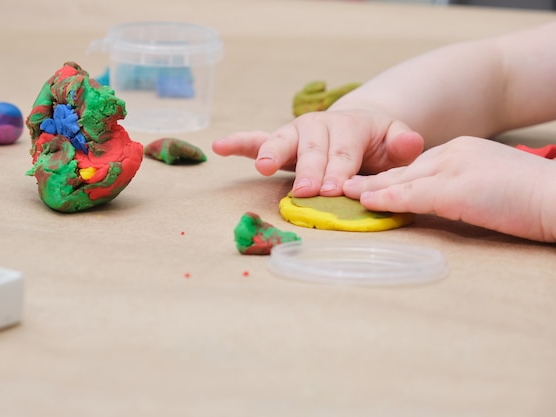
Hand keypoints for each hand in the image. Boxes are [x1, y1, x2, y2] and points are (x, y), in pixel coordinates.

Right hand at [212, 109, 423, 196]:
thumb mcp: (395, 143)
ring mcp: (297, 132)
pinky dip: (240, 142)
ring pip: (282, 140)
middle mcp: (320, 126)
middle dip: (309, 170)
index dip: (339, 171)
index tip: (334, 190)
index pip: (344, 152)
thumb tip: (410, 143)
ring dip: (272, 154)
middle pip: (313, 149)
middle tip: (307, 191)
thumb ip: (402, 145)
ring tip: (264, 167)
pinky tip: (220, 146)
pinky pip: (257, 139)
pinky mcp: (280, 140)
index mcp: (350, 127)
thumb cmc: (376, 144)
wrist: (358, 129)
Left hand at [344, 136, 555, 241]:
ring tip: (345, 196)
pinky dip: (388, 199)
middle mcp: (454, 153)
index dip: (390, 177)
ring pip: (403, 179)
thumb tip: (437, 205)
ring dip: (371, 190)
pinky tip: (368, 203)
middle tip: (345, 188)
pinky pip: (413, 194)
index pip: (417, 166)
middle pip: (404, 170)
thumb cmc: (532, 197)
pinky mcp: (456, 188)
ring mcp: (454, 168)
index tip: (368, 186)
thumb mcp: (489, 185)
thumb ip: (460, 189)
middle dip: (373, 181)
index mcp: (462, 151)